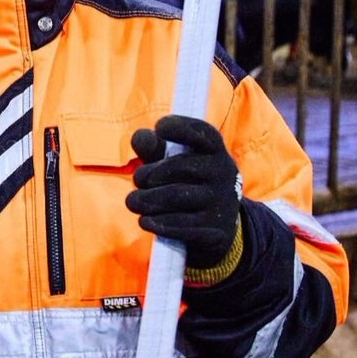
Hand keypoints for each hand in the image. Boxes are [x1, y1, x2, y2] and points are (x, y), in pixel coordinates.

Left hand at [125, 114, 241, 269]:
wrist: (216, 226)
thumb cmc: (185, 182)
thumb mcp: (171, 162)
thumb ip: (153, 148)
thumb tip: (139, 138)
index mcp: (215, 150)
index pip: (204, 133)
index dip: (182, 127)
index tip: (159, 127)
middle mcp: (224, 173)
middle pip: (181, 166)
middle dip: (150, 173)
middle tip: (137, 180)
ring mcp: (222, 202)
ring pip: (176, 197)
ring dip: (147, 199)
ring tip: (133, 202)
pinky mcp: (216, 230)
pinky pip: (182, 226)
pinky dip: (158, 223)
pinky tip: (145, 220)